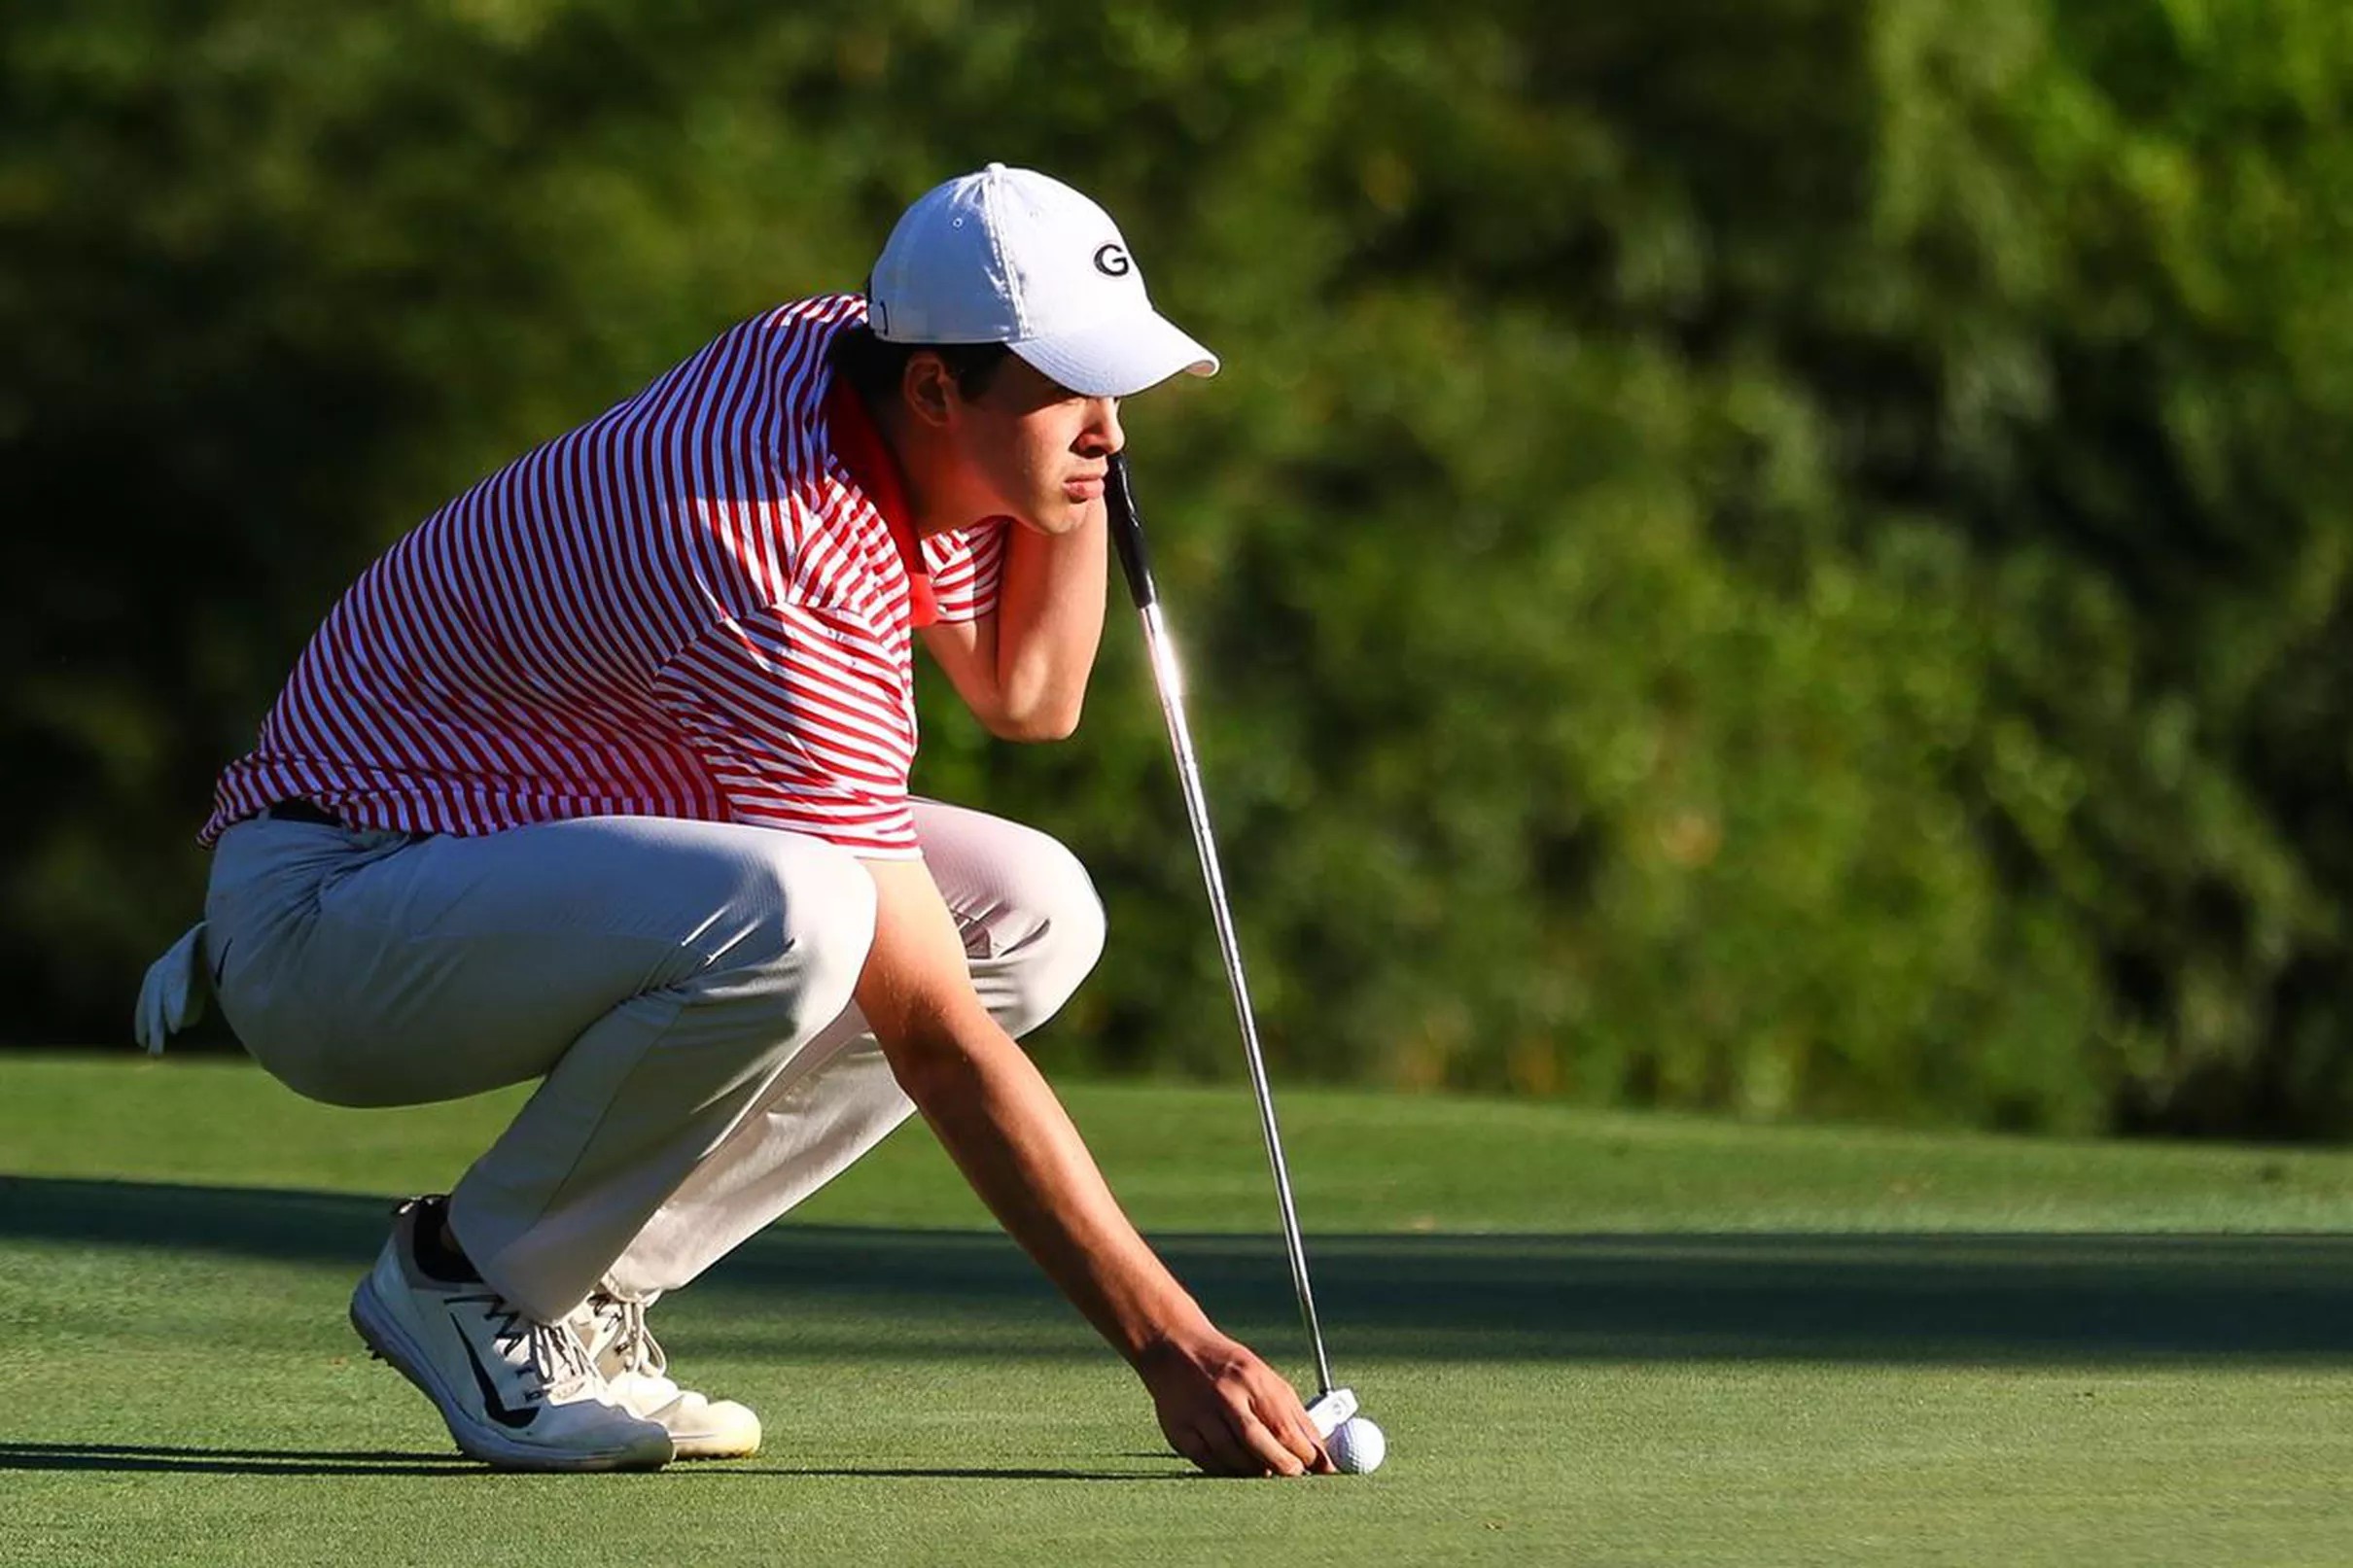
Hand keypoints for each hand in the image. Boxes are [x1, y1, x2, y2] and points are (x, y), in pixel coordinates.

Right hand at [1135, 1329, 1337, 1476]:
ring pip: (1233, 1459)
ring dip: (1255, 1470)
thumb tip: (1321, 1452)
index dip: (1306, 1454)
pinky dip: (1227, 1469)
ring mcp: (1199, 1415)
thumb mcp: (1265, 1377)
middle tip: (1294, 1474)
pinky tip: (1236, 1463)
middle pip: (1258, 1444)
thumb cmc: (1229, 1367)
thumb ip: (1292, 1414)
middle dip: (1283, 1466)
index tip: (1320, 1468)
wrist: (1174, 1347)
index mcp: (1251, 1379)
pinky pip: (1209, 1463)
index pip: (1284, 1427)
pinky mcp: (1180, 1431)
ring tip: (1265, 1467)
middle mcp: (1224, 1396)